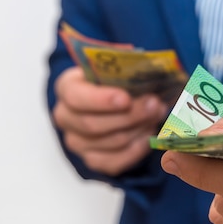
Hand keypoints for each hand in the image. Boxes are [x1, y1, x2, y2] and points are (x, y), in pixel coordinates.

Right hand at [52, 67, 168, 175]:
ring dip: (138, 130)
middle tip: (155, 105)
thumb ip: (125, 62)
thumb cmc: (117, 80)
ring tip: (157, 116)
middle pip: (93, 124)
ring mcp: (76, 141)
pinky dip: (136, 151)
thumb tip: (139, 60)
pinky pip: (114, 162)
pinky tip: (148, 136)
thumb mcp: (118, 65)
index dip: (100, 100)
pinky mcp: (91, 160)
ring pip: (109, 142)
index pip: (75, 97)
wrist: (117, 103)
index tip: (125, 99)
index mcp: (67, 88)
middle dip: (129, 116)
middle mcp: (65, 116)